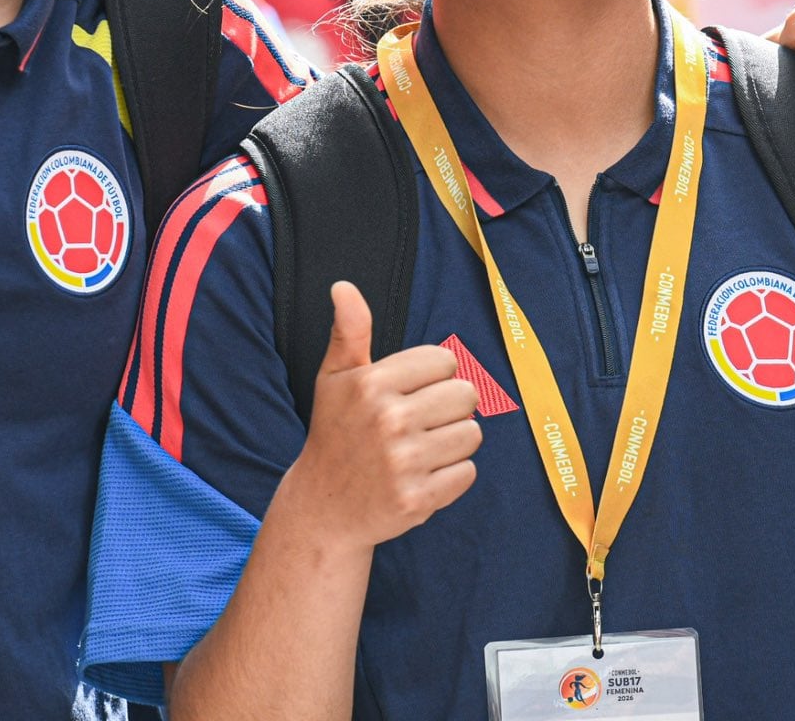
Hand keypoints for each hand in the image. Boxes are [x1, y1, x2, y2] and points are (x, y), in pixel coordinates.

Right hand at [281, 282, 483, 547]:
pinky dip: (451, 476)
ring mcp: (404, 463)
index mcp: (371, 384)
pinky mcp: (418, 500)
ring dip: (453, 442)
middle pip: (467, 395)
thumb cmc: (335, 433)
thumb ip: (349, 330)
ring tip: (421, 449)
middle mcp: (389, 420)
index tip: (410, 393)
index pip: (445, 361)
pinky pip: (467, 473)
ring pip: (472, 434)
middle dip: (449, 407)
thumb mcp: (334, 378)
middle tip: (420, 422)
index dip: (433, 376)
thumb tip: (343, 286)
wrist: (322, 508)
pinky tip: (422, 476)